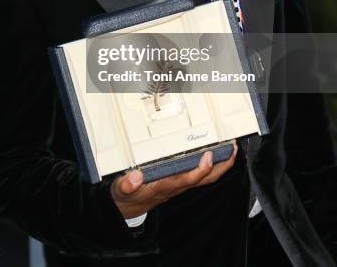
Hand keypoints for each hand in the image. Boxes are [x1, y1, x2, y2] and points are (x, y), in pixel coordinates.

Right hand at [111, 141, 237, 218]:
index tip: (209, 155)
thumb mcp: (122, 190)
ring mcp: (181, 183)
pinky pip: (201, 173)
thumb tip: (135, 176)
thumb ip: (127, 184)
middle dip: (222, 165)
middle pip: (206, 178)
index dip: (201, 169)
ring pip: (207, 176)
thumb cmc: (127, 195)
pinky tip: (216, 153)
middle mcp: (177, 185)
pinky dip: (212, 164)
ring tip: (230, 147)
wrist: (129, 205)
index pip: (188, 179)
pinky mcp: (180, 180)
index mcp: (166, 186)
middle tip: (232, 148)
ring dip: (221, 164)